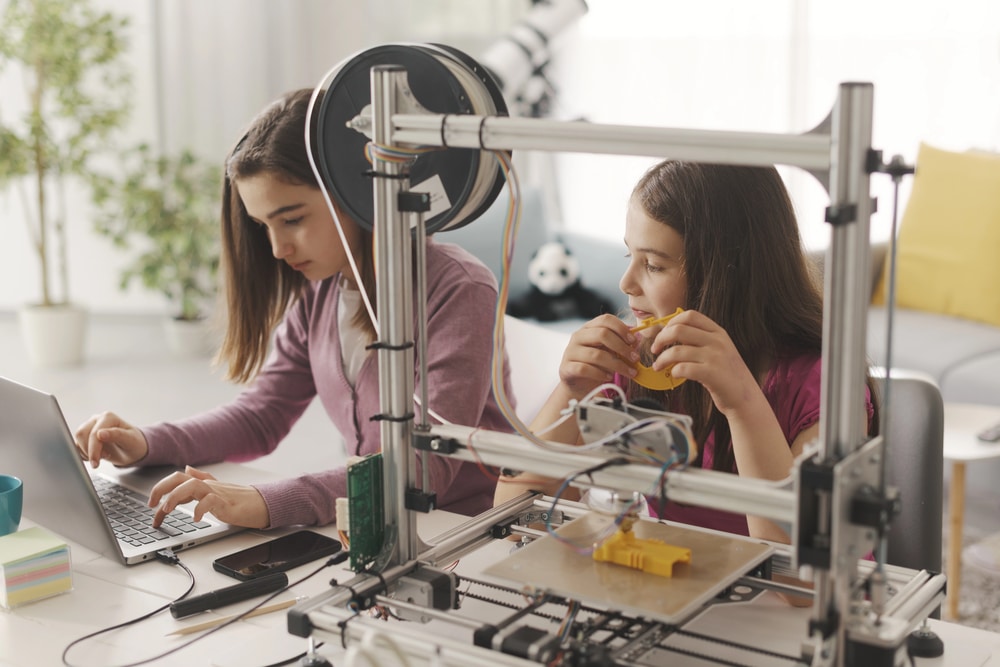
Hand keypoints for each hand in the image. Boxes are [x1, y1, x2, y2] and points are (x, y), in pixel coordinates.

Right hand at [74, 411, 148, 468]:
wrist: (132, 449)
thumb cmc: (133, 443)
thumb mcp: (130, 440)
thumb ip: (117, 435)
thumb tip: (100, 433)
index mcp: (108, 417)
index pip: (94, 433)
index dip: (94, 449)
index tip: (96, 462)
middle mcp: (97, 419)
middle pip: (81, 434)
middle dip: (89, 451)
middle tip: (101, 459)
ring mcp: (89, 427)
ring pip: (76, 440)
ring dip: (86, 452)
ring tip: (101, 456)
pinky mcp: (84, 436)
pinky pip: (75, 446)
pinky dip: (82, 454)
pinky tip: (94, 457)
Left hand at [149, 466, 269, 528]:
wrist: (261, 504)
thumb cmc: (239, 499)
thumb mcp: (216, 488)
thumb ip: (201, 478)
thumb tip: (187, 468)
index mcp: (202, 483)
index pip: (176, 479)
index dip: (160, 488)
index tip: (151, 505)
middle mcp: (207, 485)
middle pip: (179, 478)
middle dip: (161, 489)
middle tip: (152, 505)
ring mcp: (216, 492)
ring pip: (191, 486)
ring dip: (175, 497)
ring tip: (167, 510)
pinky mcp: (225, 502)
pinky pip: (210, 501)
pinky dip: (200, 510)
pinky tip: (196, 519)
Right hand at [557, 314, 637, 396]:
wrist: (578, 384)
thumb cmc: (596, 365)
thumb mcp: (609, 351)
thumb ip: (620, 344)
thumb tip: (637, 339)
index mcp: (589, 328)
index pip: (605, 319)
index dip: (621, 328)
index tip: (633, 341)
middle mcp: (578, 336)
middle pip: (602, 334)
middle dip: (622, 347)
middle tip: (635, 358)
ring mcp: (570, 352)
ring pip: (596, 355)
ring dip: (617, 365)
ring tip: (628, 372)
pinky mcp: (567, 367)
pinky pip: (585, 369)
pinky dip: (600, 374)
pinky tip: (608, 377)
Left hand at [648, 310, 759, 415]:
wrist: (745, 398)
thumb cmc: (727, 375)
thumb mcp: (719, 350)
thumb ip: (700, 340)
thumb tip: (671, 334)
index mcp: (718, 332)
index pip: (690, 316)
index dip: (671, 322)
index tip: (663, 334)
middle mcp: (718, 341)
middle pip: (678, 330)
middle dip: (660, 339)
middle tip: (654, 350)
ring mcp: (716, 357)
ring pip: (676, 351)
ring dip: (661, 359)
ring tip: (658, 366)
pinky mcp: (712, 374)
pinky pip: (682, 368)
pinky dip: (673, 371)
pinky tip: (674, 375)